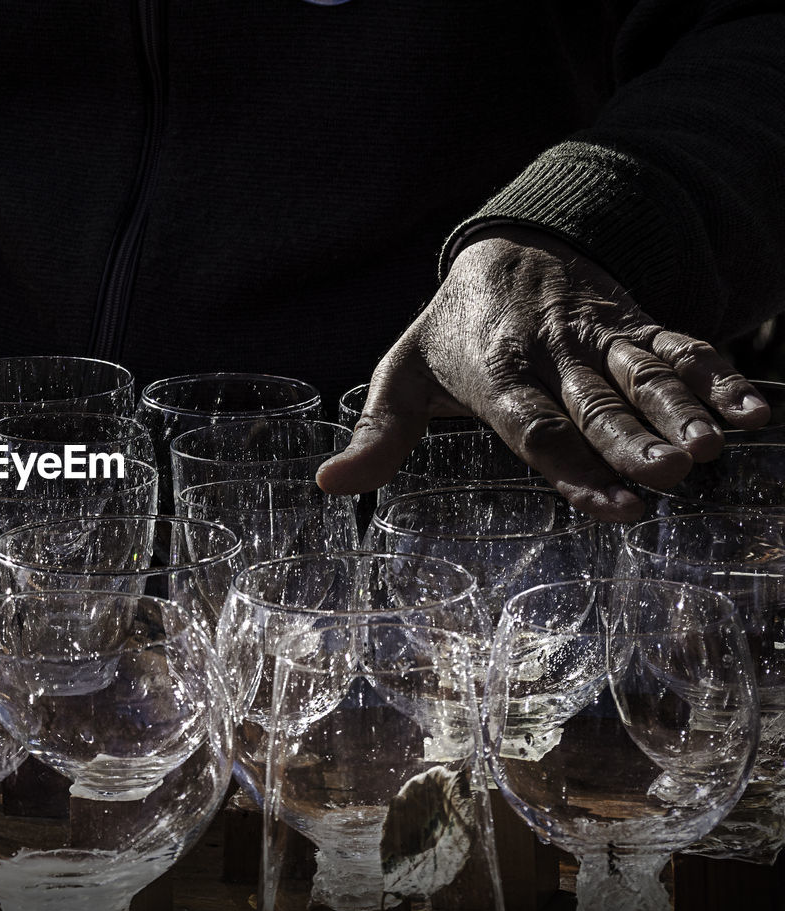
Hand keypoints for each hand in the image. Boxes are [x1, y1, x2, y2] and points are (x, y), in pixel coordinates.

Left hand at [316, 227, 769, 520]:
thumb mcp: (400, 376)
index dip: (568, 465)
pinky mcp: (633, 322)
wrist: (508, 248)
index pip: (531, 426)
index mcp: (492, 373)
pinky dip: (715, 376)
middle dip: (632, 439)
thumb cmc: (450, 332)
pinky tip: (751, 411)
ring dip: (681, 409)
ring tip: (716, 446)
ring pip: (643, 374)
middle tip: (668, 474)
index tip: (606, 504)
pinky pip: (678, 346)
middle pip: (594, 402)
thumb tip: (327, 487)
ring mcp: (596, 335)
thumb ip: (375, 436)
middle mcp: (549, 353)